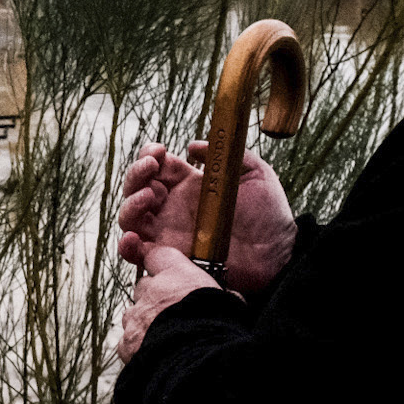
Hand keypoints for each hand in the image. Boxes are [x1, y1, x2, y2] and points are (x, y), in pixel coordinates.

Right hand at [115, 140, 296, 296]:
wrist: (277, 255)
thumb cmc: (269, 216)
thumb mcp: (256, 174)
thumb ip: (227, 155)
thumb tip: (194, 145)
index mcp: (190, 186)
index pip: (158, 166)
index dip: (150, 155)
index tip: (159, 151)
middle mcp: (173, 208)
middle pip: (137, 188)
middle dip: (136, 173)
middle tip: (152, 166)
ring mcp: (168, 233)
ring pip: (130, 217)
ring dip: (131, 204)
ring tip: (148, 197)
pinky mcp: (169, 258)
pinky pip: (136, 253)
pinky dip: (127, 245)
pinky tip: (134, 237)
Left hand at [117, 245, 220, 360]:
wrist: (196, 365)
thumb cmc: (217, 332)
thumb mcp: (229, 306)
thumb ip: (224, 298)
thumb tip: (232, 299)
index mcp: (178, 276)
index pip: (158, 254)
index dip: (156, 259)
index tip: (155, 261)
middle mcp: (152, 293)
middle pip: (144, 287)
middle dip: (154, 297)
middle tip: (173, 311)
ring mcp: (136, 318)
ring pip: (134, 315)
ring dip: (145, 323)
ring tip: (165, 339)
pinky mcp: (127, 344)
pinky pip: (129, 342)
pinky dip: (138, 347)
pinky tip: (155, 357)